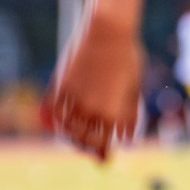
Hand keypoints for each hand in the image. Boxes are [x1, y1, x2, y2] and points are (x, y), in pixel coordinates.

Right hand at [46, 13, 144, 160]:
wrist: (108, 32)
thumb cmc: (127, 58)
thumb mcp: (134, 88)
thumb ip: (129, 115)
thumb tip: (125, 139)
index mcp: (112, 113)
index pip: (103, 143)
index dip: (103, 152)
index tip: (103, 156)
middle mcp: (91, 109)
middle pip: (83, 140)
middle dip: (86, 147)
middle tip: (89, 150)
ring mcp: (73, 98)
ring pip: (67, 128)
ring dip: (71, 136)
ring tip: (76, 139)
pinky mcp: (61, 86)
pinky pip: (56, 112)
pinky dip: (58, 120)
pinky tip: (63, 122)